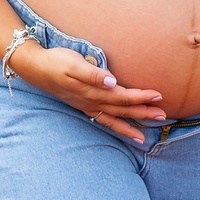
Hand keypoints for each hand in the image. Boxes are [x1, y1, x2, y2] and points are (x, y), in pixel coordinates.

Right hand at [13, 43, 166, 142]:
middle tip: (163, 116)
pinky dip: (115, 127)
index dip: (141, 96)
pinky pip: (103, 120)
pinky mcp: (83, 105)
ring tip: (145, 137)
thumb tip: (112, 81)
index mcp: (93, 91)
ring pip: (114, 118)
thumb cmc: (56, 61)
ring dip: (130, 126)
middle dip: (142, 113)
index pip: (122, 96)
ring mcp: (87, 106)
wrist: (35, 68)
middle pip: (122, 110)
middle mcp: (91, 102)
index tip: (159, 96)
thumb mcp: (73, 63)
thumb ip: (92, 74)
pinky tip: (122, 131)